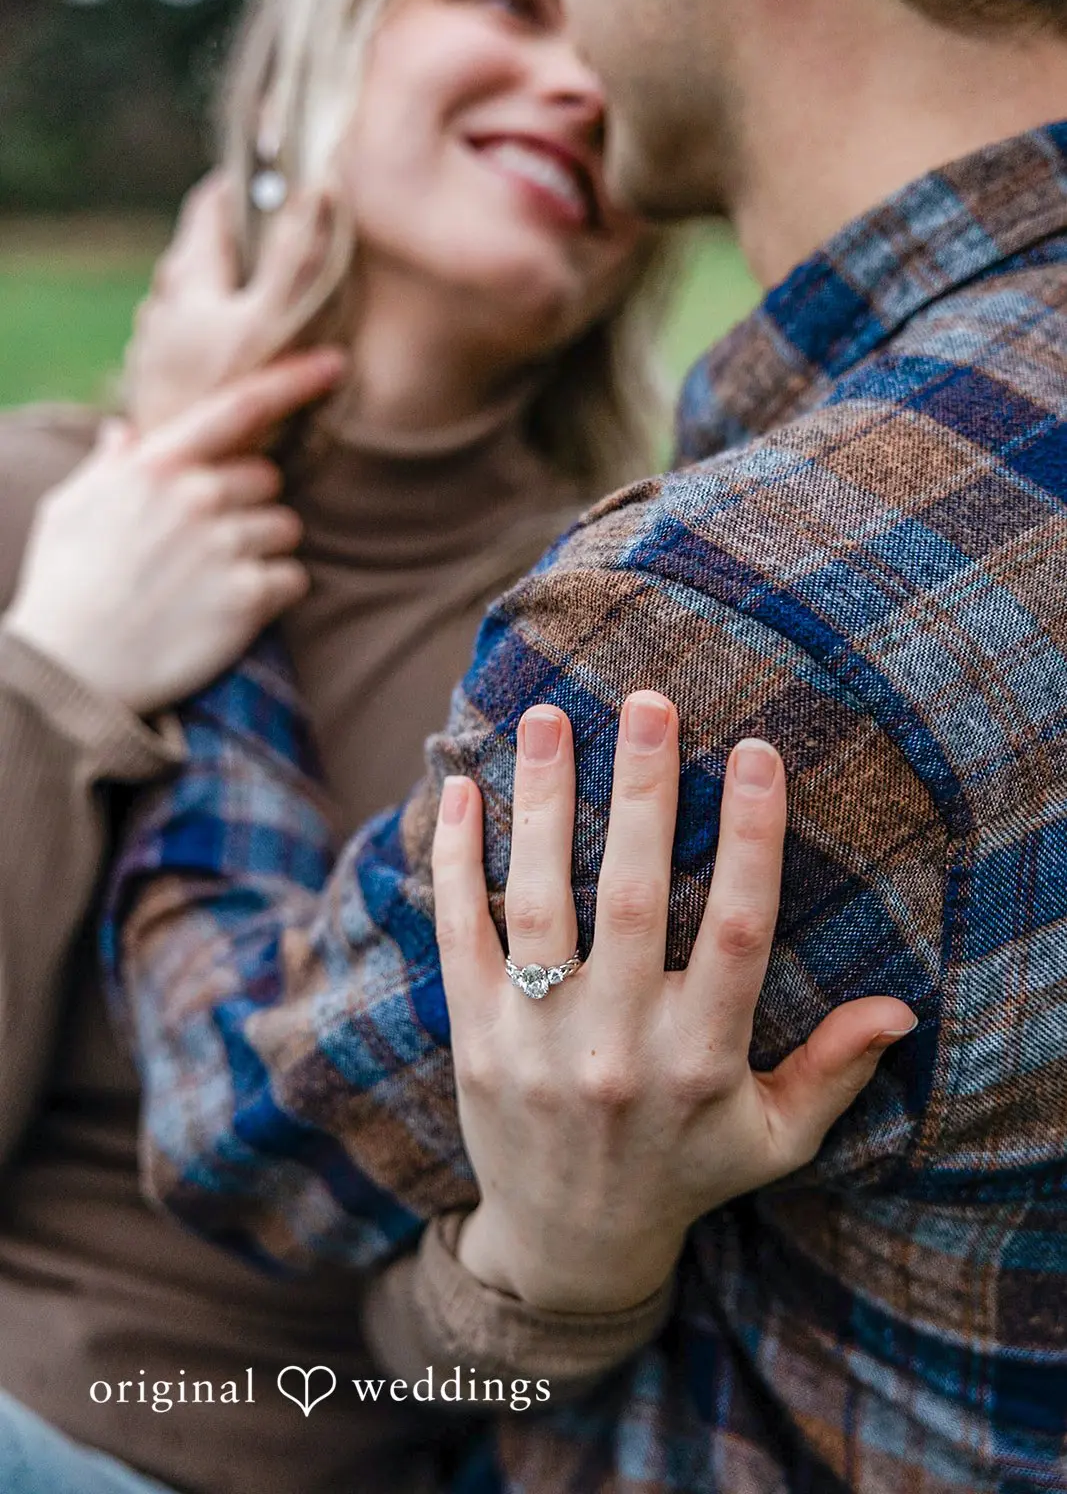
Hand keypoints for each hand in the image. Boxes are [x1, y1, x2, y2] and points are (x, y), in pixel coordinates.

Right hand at [5, 351, 344, 713]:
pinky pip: (294, 578)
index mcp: (157, 465)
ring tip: (212, 580)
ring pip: (285, 528)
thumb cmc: (65, 587)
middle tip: (205, 543)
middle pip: (268, 479)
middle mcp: (198, 496)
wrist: (70, 669)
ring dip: (262, 550)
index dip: (293, 380)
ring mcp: (226, 546)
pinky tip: (229, 610)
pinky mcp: (248, 598)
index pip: (240, 406)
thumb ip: (109, 466)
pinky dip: (273, 593)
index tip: (335, 365)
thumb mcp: (70, 510)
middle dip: (248, 504)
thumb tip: (125, 433)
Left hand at [125, 173, 333, 432]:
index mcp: (189, 280)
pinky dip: (209, 341)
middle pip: (198, 256)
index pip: (209, 206)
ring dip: (221, 296)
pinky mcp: (153, 392)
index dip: (242, 186)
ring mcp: (152, 352)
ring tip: (258, 307)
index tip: (273, 181)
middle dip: (236, 244)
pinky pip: (183, 349)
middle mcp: (161, 308)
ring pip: (188, 305)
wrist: (189, 480)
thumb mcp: (277, 321)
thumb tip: (317, 189)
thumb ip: (298, 257)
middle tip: (278, 244)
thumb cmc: (233, 402)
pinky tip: (231, 365)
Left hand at [432, 694, 917, 1314]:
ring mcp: (538, 1042)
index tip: (757, 753)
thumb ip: (833, 1071)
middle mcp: (620, 1047)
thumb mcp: (774, 1139)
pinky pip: (461, 935)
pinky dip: (458, 861)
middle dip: (645, 792)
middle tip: (648, 701)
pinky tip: (463, 790)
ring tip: (551, 719)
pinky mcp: (476, 1039)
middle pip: (634, 898)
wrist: (568, 1245)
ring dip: (545, 804)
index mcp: (704, 1061)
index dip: (751, 838)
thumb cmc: (685, 1172)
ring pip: (541, 901)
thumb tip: (902, 1008)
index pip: (739, 931)